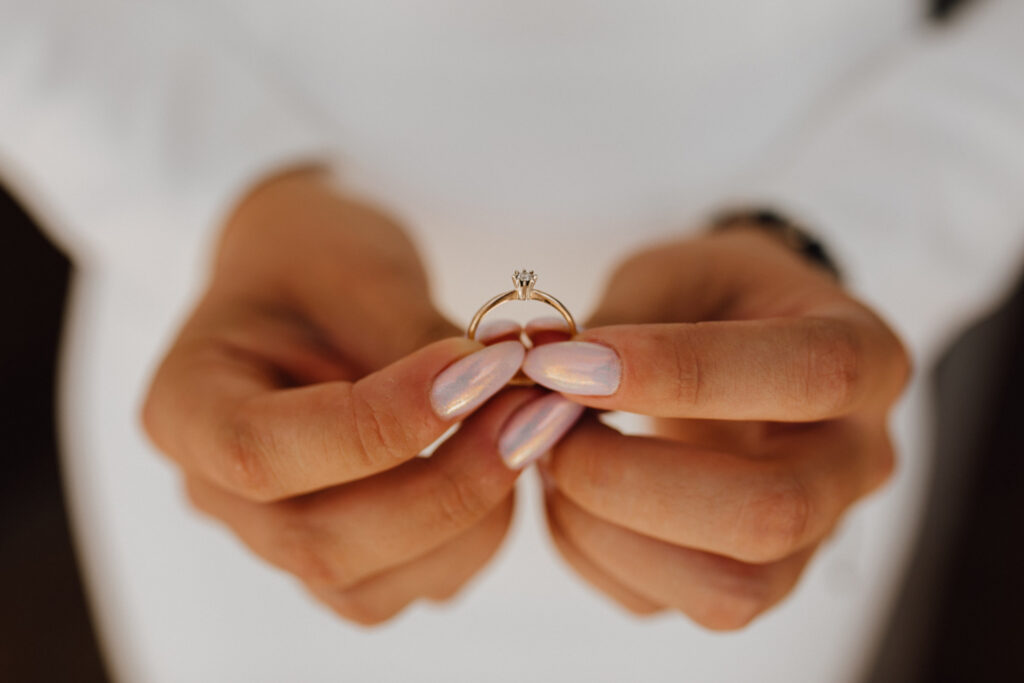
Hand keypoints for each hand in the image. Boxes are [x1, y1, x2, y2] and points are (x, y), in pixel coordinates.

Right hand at [142, 170, 530, 624]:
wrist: (313, 280)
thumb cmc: (319, 260)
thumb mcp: (357, 268)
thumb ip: (417, 338)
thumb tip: (502, 392)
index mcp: (185, 409)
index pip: (262, 452)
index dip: (380, 426)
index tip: (481, 370)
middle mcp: (216, 493)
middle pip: (319, 541)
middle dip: (446, 486)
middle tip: (532, 413)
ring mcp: (278, 535)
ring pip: (369, 585)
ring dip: (472, 520)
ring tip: (528, 426)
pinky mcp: (344, 554)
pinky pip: (411, 584)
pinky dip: (475, 537)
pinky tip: (506, 459)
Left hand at [523, 226, 910, 628]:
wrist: (747, 339)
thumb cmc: (718, 295)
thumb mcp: (680, 270)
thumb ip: (624, 314)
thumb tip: (543, 368)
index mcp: (868, 358)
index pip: (811, 377)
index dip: (682, 374)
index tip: (572, 364)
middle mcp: (856, 463)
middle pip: (773, 511)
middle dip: (628, 475)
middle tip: (548, 422)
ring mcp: (810, 537)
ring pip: (727, 588)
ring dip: (604, 527)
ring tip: (551, 456)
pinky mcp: (750, 580)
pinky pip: (665, 603)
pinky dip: (588, 550)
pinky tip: (567, 490)